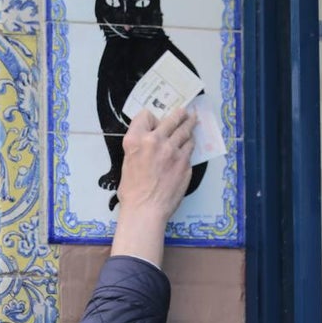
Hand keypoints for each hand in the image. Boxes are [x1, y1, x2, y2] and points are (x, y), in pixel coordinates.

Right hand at [110, 108, 195, 264]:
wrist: (146, 210)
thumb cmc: (132, 191)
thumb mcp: (127, 162)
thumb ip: (140, 147)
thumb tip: (151, 141)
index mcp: (136, 140)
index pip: (146, 115)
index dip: (151, 117)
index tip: (156, 121)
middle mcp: (155, 141)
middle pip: (171, 119)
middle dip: (179, 115)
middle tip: (185, 112)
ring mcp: (173, 151)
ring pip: (185, 132)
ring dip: (189, 126)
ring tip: (193, 121)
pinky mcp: (185, 162)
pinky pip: (190, 149)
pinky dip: (189, 145)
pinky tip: (190, 144)